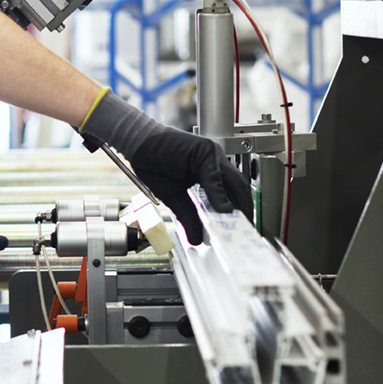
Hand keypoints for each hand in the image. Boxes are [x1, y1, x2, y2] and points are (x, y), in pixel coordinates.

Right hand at [78, 90, 253, 243]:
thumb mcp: (175, 198)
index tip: (240, 229)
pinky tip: (223, 209)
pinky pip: (216, 175)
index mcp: (211, 172)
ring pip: (233, 181)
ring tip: (238, 225)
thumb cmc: (154, 164)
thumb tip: (196, 238)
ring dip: (237, 204)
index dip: (239, 211)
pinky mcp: (205, 151)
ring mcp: (212, 155)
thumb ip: (189, 216)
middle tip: (244, 231)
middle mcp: (216, 162)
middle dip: (244, 210)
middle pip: (238, 187)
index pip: (233, 193)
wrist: (137, 145)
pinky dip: (219, 193)